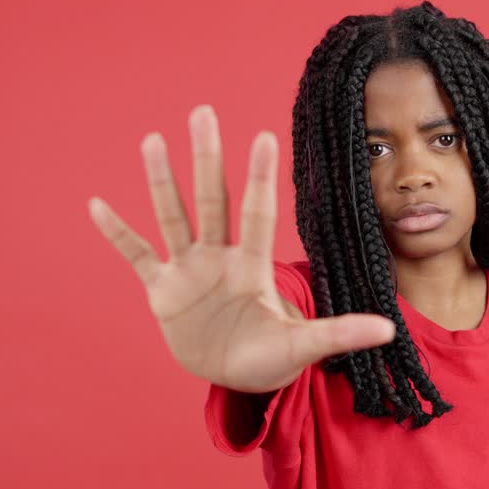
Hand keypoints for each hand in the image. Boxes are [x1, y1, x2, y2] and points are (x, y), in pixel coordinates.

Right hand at [88, 105, 395, 392]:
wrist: (235, 377)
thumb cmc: (271, 358)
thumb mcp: (303, 347)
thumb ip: (340, 334)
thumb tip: (391, 330)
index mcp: (252, 267)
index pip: (256, 214)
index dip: (259, 178)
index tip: (264, 135)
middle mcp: (219, 258)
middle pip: (212, 201)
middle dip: (207, 159)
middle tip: (203, 111)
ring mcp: (188, 271)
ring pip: (173, 216)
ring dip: (161, 181)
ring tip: (152, 139)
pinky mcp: (163, 290)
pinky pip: (137, 255)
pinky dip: (118, 234)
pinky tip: (97, 204)